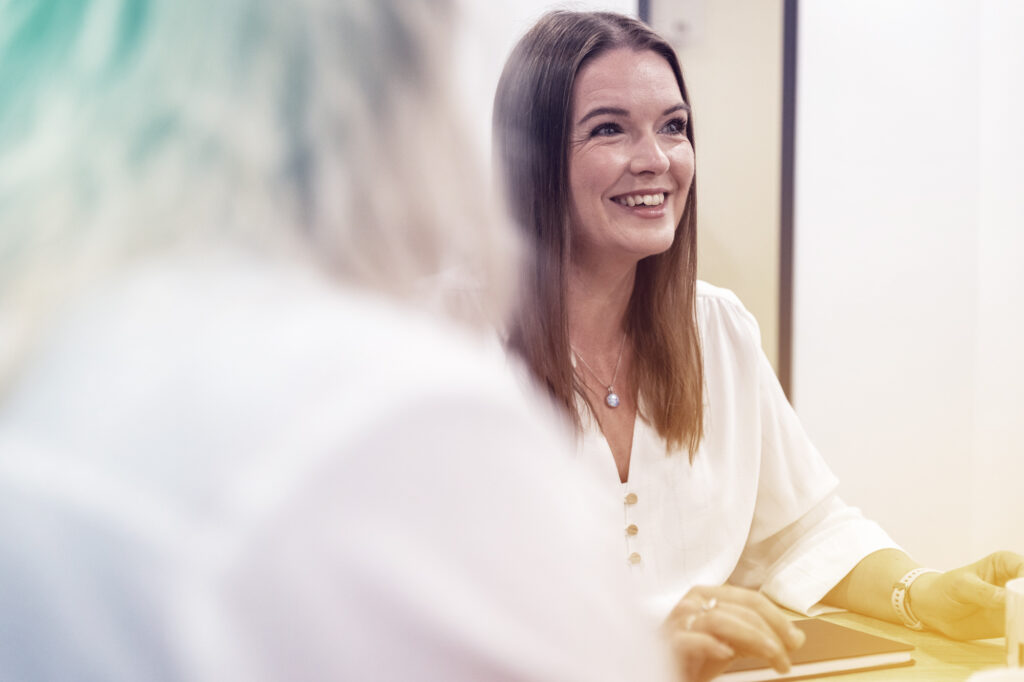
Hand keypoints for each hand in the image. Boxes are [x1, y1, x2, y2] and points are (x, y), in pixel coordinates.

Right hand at [663, 585, 805, 680]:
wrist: (663, 669)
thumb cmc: (694, 656)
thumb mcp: (731, 643)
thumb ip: (758, 638)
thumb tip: (795, 637)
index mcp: (709, 595)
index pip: (750, 599)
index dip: (778, 619)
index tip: (795, 641)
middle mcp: (693, 603)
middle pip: (741, 609)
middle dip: (771, 633)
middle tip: (786, 658)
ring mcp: (678, 622)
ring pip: (721, 619)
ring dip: (754, 638)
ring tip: (771, 657)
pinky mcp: (667, 643)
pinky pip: (690, 638)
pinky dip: (711, 644)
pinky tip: (726, 654)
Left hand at [911, 551, 1023, 639]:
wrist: (932, 610)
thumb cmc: (944, 589)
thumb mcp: (962, 587)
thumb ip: (986, 593)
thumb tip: (1013, 598)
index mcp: (1005, 563)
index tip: (1020, 597)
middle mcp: (1016, 581)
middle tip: (1018, 611)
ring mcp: (1018, 602)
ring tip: (1017, 621)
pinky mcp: (1015, 622)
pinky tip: (1019, 633)